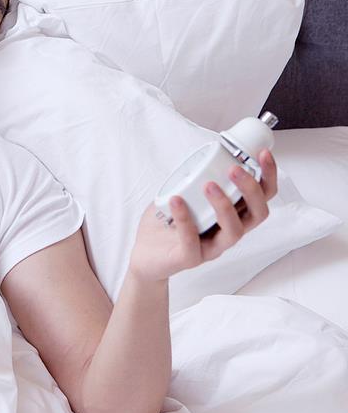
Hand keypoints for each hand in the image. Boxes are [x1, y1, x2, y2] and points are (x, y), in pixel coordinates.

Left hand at [127, 148, 279, 283]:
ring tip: (208, 185)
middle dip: (251, 189)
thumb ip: (191, 178)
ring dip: (224, 205)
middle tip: (234, 169)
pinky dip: (185, 219)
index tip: (262, 154)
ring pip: (234, 231)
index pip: (261, 198)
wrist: (145, 257)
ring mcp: (210, 248)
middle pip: (258, 214)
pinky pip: (192, 241)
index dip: (268, 176)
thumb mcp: (181, 195)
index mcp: (231, 216)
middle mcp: (227, 232)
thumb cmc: (165, 226)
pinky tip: (175, 200)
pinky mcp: (189, 259)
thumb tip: (198, 154)